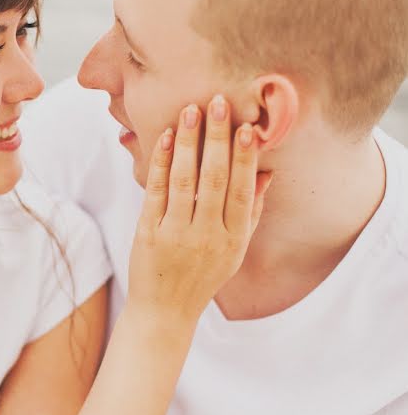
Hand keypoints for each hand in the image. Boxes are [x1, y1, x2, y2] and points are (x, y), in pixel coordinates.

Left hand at [128, 95, 271, 320]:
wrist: (164, 311)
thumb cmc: (203, 276)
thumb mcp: (235, 250)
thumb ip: (251, 212)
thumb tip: (266, 172)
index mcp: (234, 239)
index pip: (242, 191)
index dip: (245, 158)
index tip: (248, 128)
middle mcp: (207, 236)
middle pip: (215, 179)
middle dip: (217, 139)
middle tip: (217, 103)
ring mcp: (176, 234)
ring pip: (184, 180)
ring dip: (187, 142)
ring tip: (189, 111)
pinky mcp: (148, 233)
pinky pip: (155, 191)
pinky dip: (160, 163)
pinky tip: (163, 138)